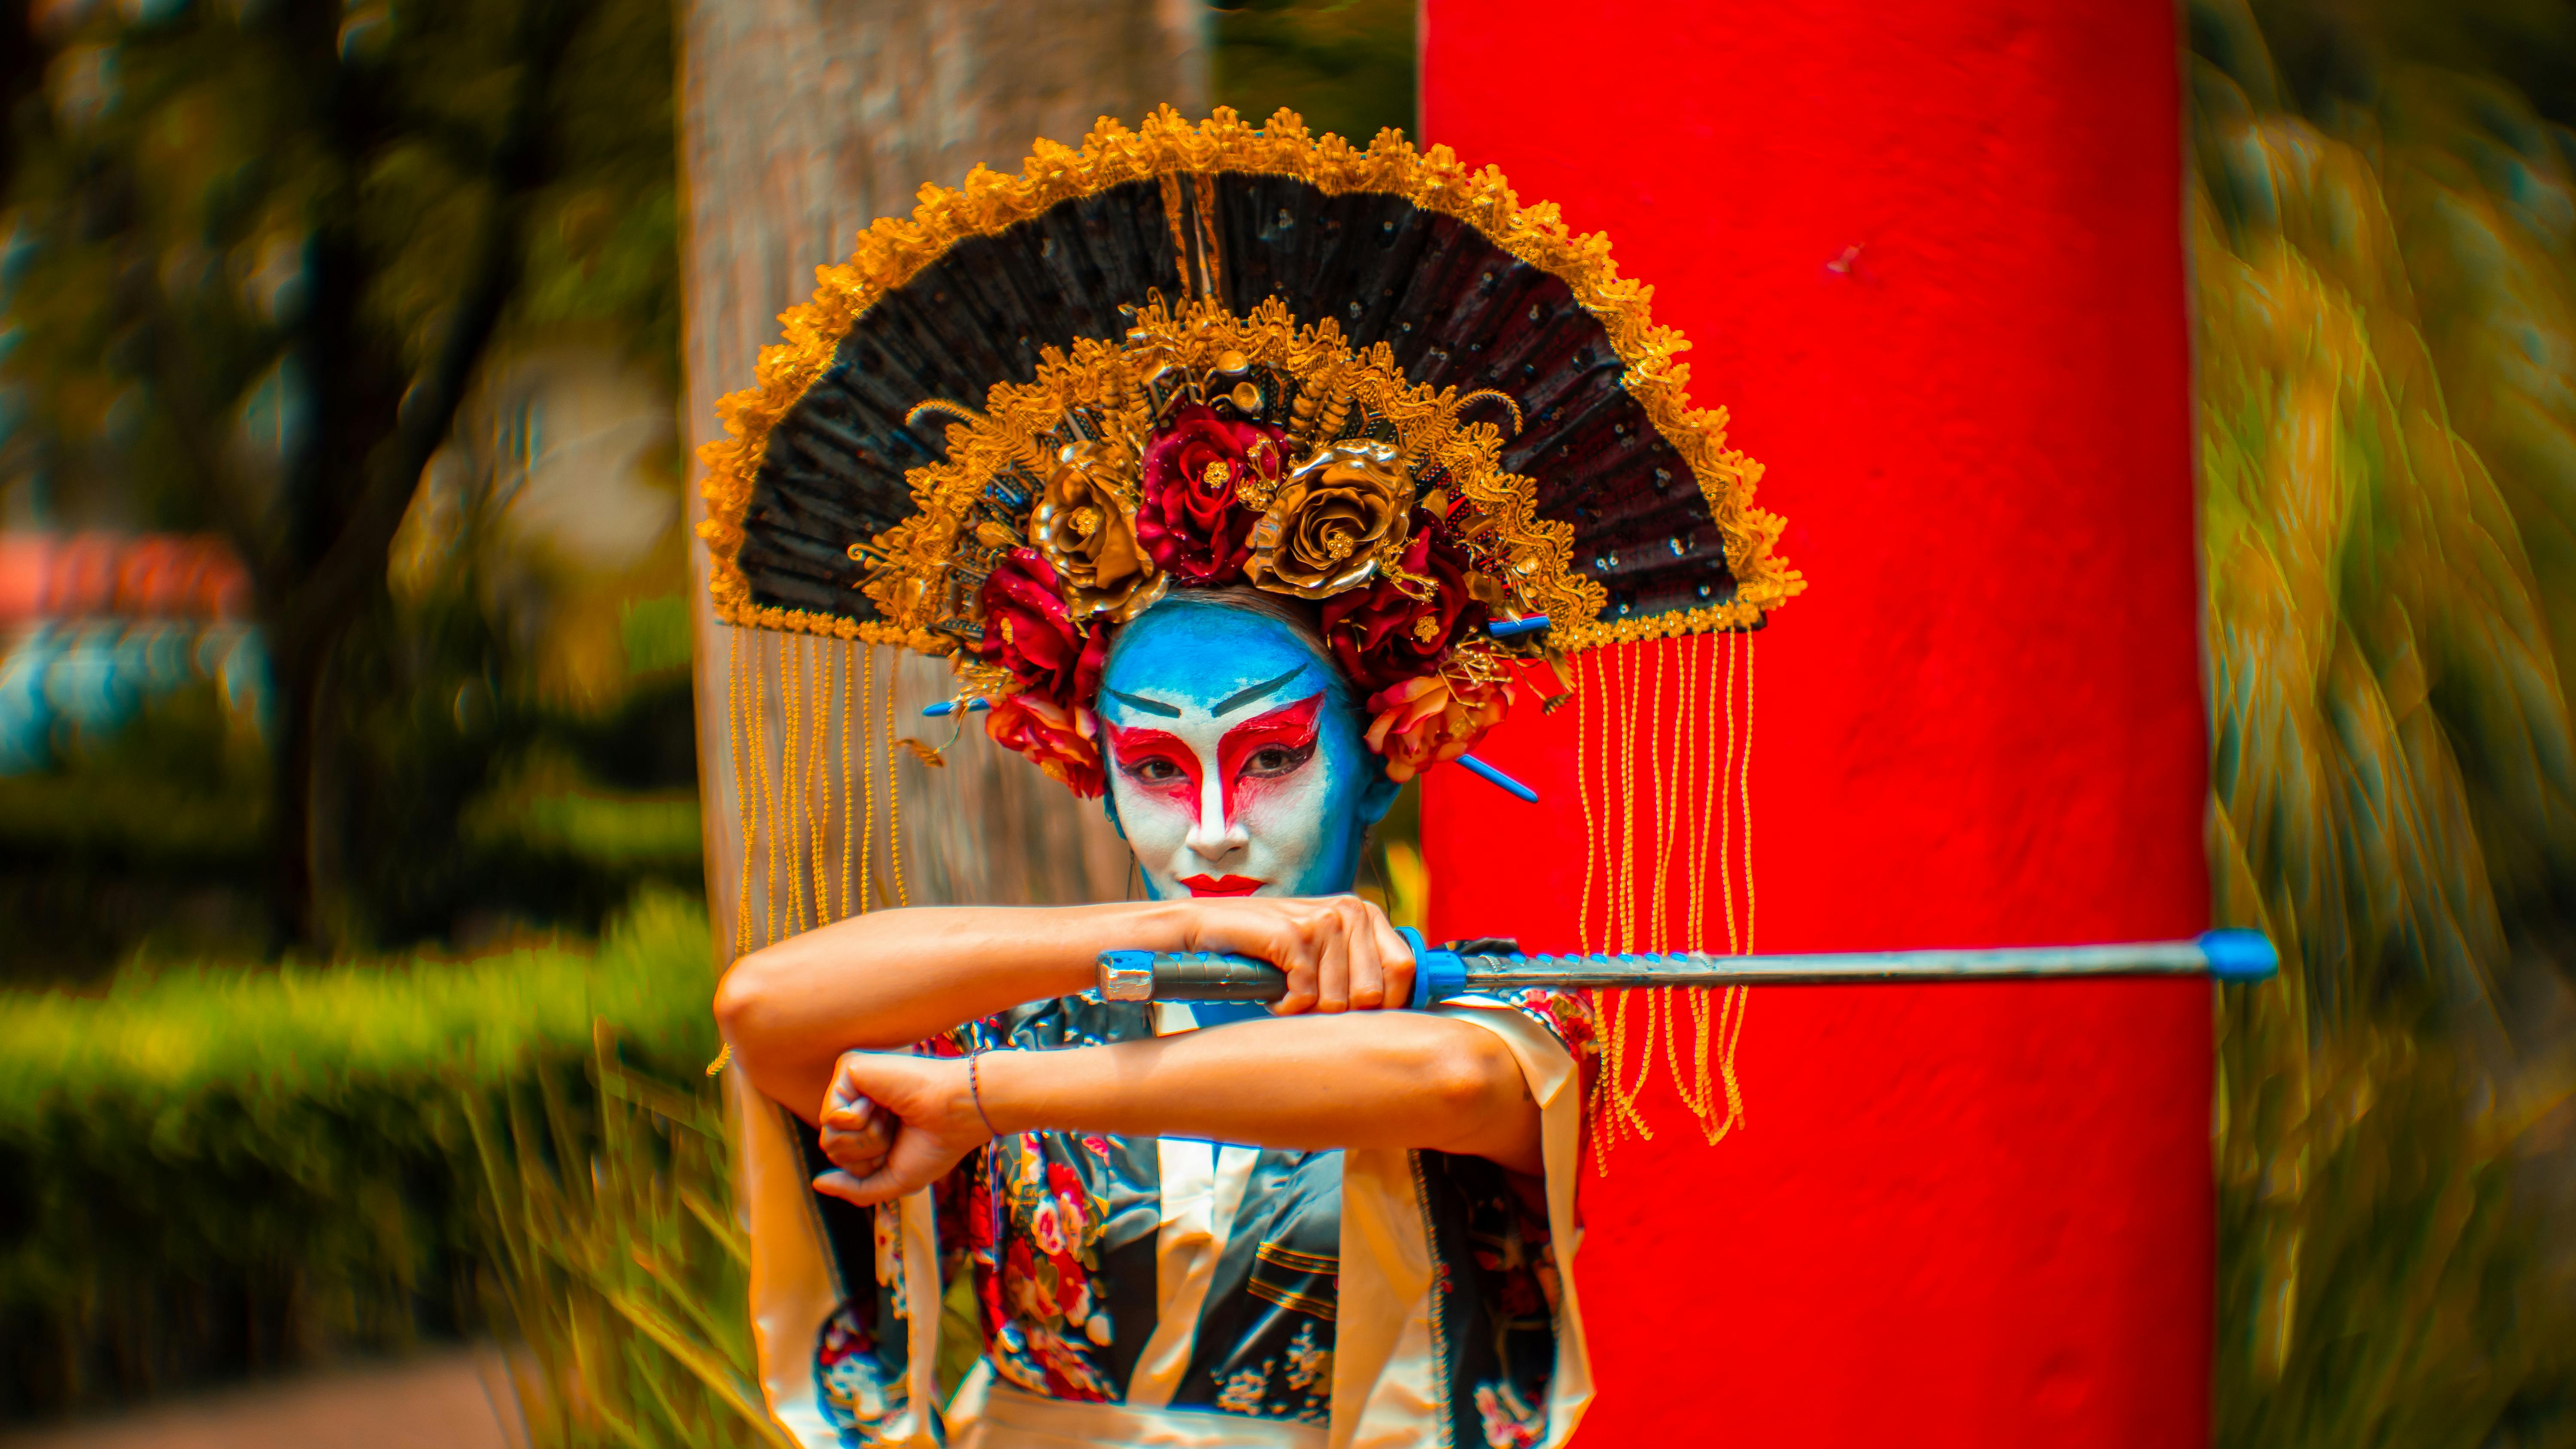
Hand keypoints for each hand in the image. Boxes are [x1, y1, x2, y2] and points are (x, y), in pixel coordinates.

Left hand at [811, 1050, 990, 1206]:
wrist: (956, 1114)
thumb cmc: (934, 1145)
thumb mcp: (892, 1180)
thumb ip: (854, 1189)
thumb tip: (817, 1183)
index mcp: (867, 1123)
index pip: (841, 1157)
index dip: (868, 1166)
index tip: (899, 1146)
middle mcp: (856, 1102)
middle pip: (831, 1147)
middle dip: (865, 1153)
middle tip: (896, 1130)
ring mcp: (852, 1085)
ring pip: (828, 1135)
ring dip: (867, 1138)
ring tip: (892, 1115)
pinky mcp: (849, 1068)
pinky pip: (831, 1115)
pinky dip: (860, 1120)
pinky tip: (882, 1102)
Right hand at [1171, 894, 1413, 1015]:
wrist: (1206, 929)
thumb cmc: (1268, 950)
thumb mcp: (1324, 955)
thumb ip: (1360, 970)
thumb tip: (1397, 1014)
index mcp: (1365, 914)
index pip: (1404, 970)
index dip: (1385, 1004)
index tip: (1356, 1015)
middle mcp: (1350, 911)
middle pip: (1373, 993)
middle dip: (1340, 1013)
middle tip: (1310, 1002)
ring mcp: (1323, 920)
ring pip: (1338, 1002)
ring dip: (1307, 1011)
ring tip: (1287, 991)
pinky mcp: (1294, 935)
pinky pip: (1306, 997)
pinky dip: (1285, 1007)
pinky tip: (1273, 992)